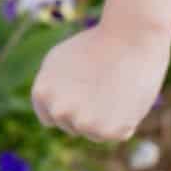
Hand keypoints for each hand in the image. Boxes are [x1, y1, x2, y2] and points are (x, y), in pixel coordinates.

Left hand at [30, 21, 170, 141]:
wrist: (129, 37)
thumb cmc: (94, 45)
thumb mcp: (58, 63)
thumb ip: (51, 89)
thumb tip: (53, 112)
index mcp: (41, 94)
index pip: (49, 118)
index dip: (67, 104)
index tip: (80, 89)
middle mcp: (58, 111)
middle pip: (72, 126)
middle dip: (85, 113)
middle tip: (100, 86)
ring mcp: (83, 124)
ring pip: (94, 133)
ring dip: (105, 120)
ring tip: (113, 90)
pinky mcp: (109, 131)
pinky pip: (116, 134)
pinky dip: (124, 121)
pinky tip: (126, 98)